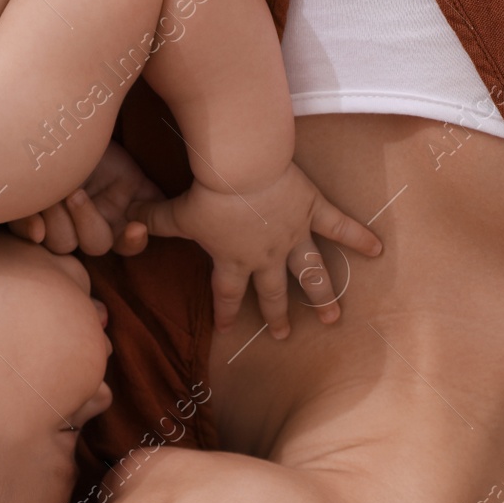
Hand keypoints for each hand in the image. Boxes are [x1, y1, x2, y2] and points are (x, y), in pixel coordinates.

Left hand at [9, 141, 161, 255]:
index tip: (135, 228)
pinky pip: (28, 233)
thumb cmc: (94, 133)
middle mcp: (89, 222)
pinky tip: (34, 224)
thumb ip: (150, 194)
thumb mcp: (126, 163)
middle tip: (75, 194)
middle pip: (95, 245)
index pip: (128, 243)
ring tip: (53, 192)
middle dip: (87, 221)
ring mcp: (59, 221)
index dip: (132, 242)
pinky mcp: (30, 214)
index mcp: (117, 213)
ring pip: (62, 244)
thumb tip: (169, 213)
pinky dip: (30, 230)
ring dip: (58, 221)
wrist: (58, 114)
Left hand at [128, 162, 382, 338]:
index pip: (226, 295)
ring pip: (311, 273)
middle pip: (272, 293)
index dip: (225, 314)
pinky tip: (378, 251)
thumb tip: (125, 226)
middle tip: (284, 337)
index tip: (225, 333)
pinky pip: (341, 227)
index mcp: (233, 261)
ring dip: (322, 297)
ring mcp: (293, 236)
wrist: (243, 165)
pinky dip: (360, 238)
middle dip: (277, 317)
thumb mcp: (176, 211)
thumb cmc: (209, 191)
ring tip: (333, 318)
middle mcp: (266, 256)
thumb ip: (153, 221)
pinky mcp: (313, 210)